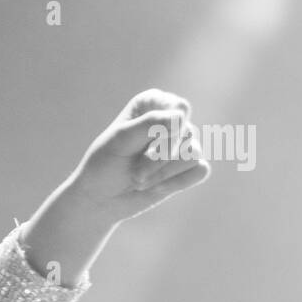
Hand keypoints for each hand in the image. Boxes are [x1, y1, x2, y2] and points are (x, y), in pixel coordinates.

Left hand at [63, 88, 210, 224]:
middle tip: (135, 173)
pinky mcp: (189, 167)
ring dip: (163, 173)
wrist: (100, 199)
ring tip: (139, 180)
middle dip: (158, 158)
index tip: (145, 146)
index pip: (179, 108)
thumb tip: (180, 118)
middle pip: (187, 133)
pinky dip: (177, 183)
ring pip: (193, 153)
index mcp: (152, 103)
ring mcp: (182, 143)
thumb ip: (149, 124)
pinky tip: (156, 189)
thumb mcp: (120, 141)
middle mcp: (171, 119)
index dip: (168, 130)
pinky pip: (201, 170)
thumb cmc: (104, 164)